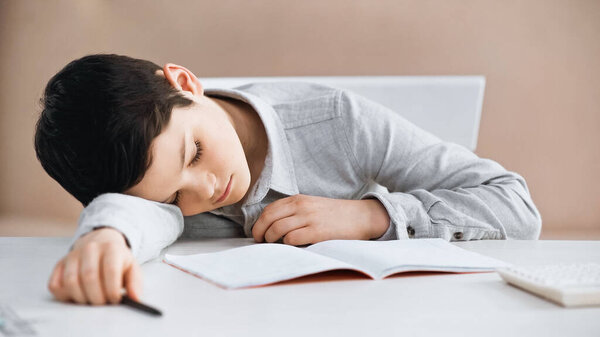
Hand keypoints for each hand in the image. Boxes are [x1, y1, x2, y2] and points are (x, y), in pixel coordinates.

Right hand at [48, 227, 141, 304]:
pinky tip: (78, 294)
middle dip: (97, 297)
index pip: (110, 270)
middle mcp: (90, 248)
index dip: (112, 290)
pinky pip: (55, 285)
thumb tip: (135, 298)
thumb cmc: (118, 261)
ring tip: (92, 300)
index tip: (115, 299)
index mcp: (111, 248)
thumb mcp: (132, 268)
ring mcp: (72, 255)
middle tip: (103, 303)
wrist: (101, 244)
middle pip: (89, 277)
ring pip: (70, 282)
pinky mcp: (59, 264)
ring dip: (82, 298)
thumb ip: (135, 283)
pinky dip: (65, 295)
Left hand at [252, 194, 389, 244]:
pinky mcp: (317, 232)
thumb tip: (272, 225)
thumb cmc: (335, 214)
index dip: (259, 223)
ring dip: (271, 239)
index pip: (269, 210)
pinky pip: (292, 239)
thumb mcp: (312, 205)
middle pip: (268, 219)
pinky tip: (291, 246)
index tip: (258, 233)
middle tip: (260, 241)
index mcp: (298, 199)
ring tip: (274, 245)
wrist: (361, 216)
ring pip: (277, 229)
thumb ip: (294, 211)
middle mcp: (301, 206)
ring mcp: (309, 218)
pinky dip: (287, 244)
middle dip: (259, 232)